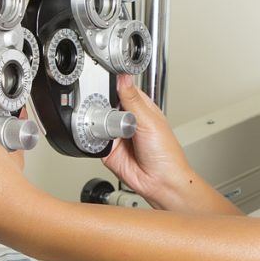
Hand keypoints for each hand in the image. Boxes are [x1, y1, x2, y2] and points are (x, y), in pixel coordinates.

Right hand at [102, 75, 193, 208]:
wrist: (160, 182)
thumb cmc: (166, 153)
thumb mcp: (149, 121)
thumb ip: (132, 100)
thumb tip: (123, 77)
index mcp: (140, 108)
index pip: (121, 89)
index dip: (113, 84)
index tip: (103, 78)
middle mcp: (127, 120)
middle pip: (106, 103)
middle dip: (101, 104)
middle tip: (103, 107)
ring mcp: (116, 134)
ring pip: (97, 120)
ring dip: (97, 121)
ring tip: (105, 126)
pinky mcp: (107, 149)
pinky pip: (93, 139)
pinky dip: (93, 137)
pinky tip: (100, 137)